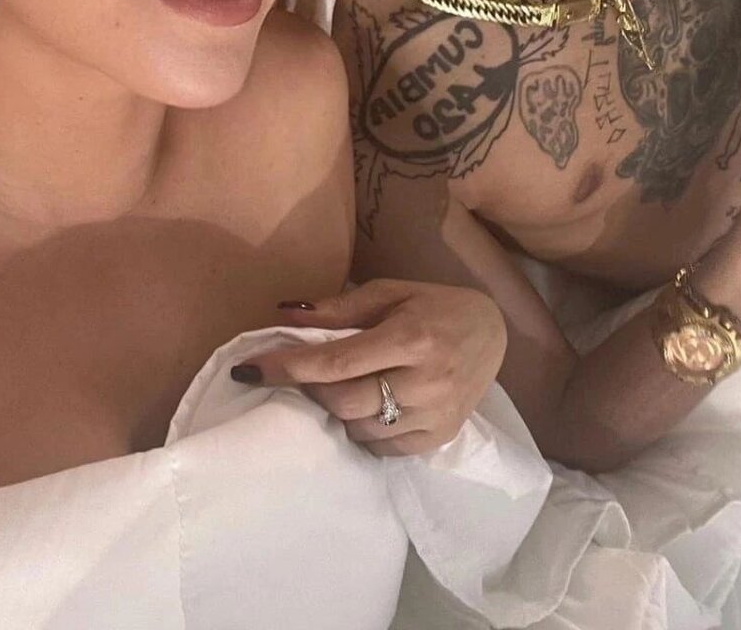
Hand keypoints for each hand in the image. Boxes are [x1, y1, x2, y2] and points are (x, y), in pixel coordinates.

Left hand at [238, 279, 506, 454]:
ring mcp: (434, 415)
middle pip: (343, 402)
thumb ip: (338, 309)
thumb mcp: (389, 292)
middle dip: (308, 389)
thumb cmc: (435, 305)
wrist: (492, 331)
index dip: (286, 367)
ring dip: (336, 410)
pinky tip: (364, 407)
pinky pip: (382, 448)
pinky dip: (362, 430)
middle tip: (298, 373)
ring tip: (338, 386)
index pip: (335, 363)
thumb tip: (284, 314)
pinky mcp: (439, 438)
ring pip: (359, 429)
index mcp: (410, 338)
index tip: (247, 369)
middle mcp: (425, 381)